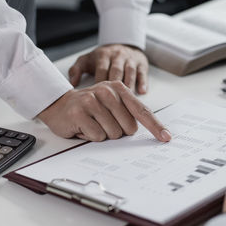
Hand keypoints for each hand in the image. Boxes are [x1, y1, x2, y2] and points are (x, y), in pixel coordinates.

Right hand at [37, 81, 170, 141]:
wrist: (59, 104)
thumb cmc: (90, 107)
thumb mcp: (112, 104)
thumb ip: (129, 114)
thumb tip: (149, 132)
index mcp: (118, 88)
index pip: (142, 110)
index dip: (155, 126)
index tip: (166, 137)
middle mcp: (106, 91)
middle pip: (128, 127)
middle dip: (118, 132)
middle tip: (104, 123)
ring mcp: (91, 101)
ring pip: (112, 133)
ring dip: (103, 134)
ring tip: (92, 123)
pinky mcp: (78, 113)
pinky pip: (97, 136)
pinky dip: (91, 137)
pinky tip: (83, 126)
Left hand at [69, 44, 148, 93]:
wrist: (122, 45)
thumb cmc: (102, 58)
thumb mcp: (86, 60)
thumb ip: (76, 70)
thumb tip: (72, 83)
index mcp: (103, 56)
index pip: (101, 69)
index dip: (100, 82)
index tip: (97, 96)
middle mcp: (117, 56)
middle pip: (116, 71)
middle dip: (114, 85)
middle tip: (112, 101)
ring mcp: (130, 59)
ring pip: (129, 72)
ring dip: (128, 85)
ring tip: (126, 100)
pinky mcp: (141, 63)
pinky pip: (142, 72)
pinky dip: (143, 82)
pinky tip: (141, 92)